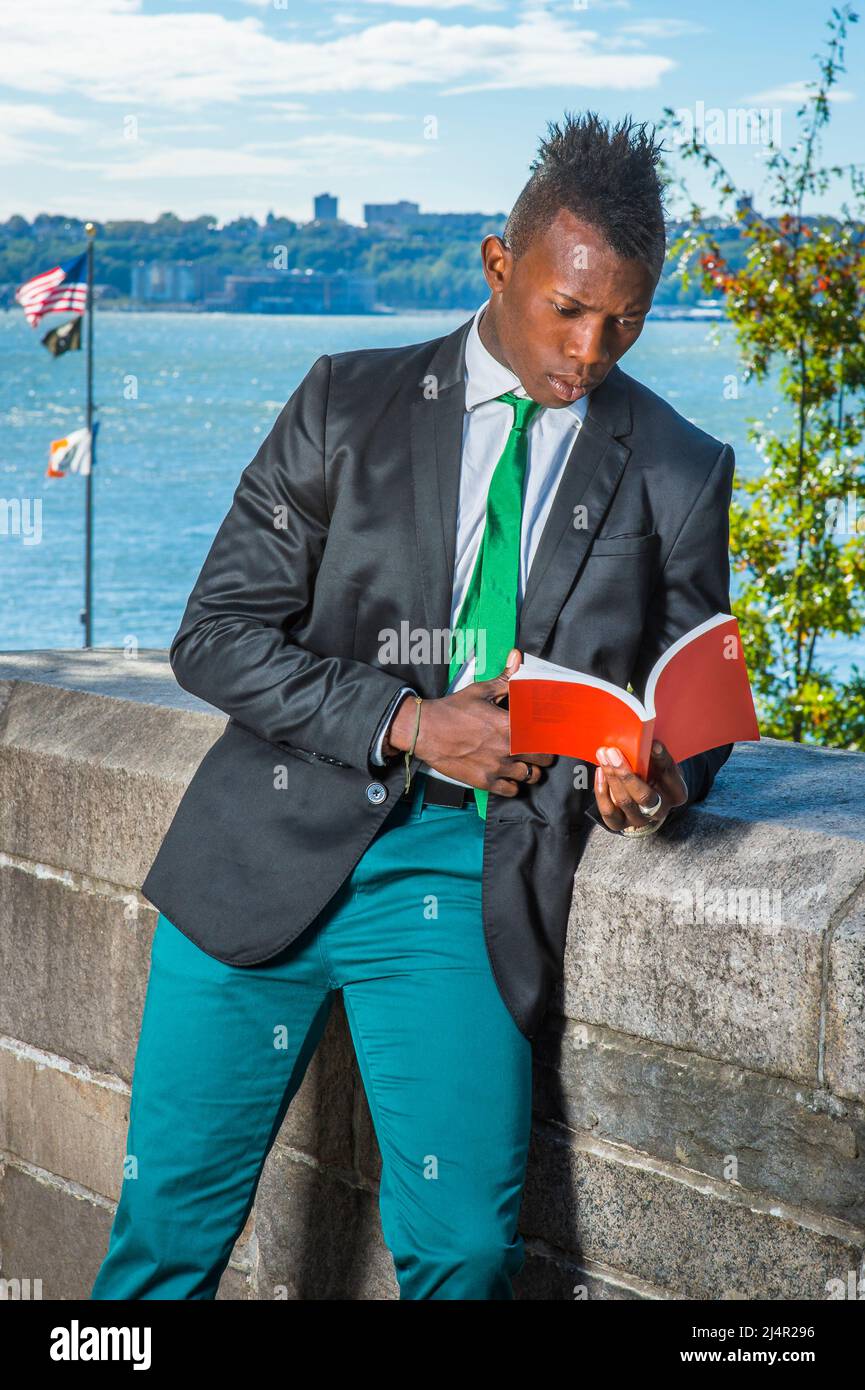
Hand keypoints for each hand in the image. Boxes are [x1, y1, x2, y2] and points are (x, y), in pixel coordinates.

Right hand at [384, 649, 553, 796]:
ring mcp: (497, 767)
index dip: (551, 735)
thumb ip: (505, 679)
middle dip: (544, 754)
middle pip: (543, 758)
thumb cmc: (451, 711)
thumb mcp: (480, 691)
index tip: (550, 734)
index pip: (546, 734)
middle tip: (538, 748)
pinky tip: (508, 775)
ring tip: (524, 762)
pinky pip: (512, 790)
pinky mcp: (485, 781)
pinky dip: (513, 784)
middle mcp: (507, 748)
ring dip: (530, 769)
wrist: (425, 731)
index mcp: (510, 725)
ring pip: (531, 776)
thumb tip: (517, 658)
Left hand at [593, 740, 686, 832]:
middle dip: (626, 773)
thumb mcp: (660, 765)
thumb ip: (655, 756)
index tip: (653, 744)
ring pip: (624, 802)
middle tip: (613, 752)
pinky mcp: (619, 824)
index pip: (670, 776)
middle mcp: (660, 811)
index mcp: (677, 794)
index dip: (662, 759)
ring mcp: (639, 820)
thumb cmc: (653, 774)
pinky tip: (600, 772)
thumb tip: (648, 741)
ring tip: (603, 756)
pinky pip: (608, 811)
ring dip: (611, 777)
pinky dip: (601, 791)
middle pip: (644, 796)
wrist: (642, 797)